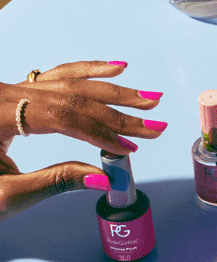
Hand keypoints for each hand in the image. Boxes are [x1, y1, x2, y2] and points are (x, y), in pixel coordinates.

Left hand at [0, 61, 165, 220]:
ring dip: (113, 91)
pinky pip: (57, 76)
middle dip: (120, 112)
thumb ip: (55, 183)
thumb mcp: (5, 195)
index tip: (132, 148)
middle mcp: (5, 93)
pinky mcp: (14, 94)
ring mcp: (10, 90)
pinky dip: (88, 71)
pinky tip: (114, 66)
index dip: (103, 133)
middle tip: (156, 124)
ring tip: (148, 99)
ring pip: (71, 83)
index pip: (67, 117)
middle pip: (76, 96)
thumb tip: (102, 177)